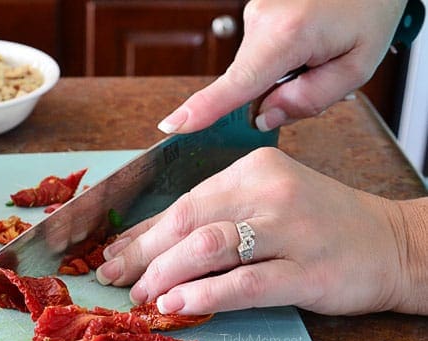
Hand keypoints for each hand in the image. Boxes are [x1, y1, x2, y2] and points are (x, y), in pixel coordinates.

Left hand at [95, 147, 427, 315]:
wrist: (391, 243)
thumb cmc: (320, 223)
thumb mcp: (265, 204)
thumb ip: (212, 217)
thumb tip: (146, 240)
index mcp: (253, 168)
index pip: (183, 201)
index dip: (142, 231)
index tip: (113, 253)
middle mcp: (269, 190)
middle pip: (188, 220)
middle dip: (143, 253)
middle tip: (116, 277)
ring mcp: (291, 229)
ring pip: (209, 246)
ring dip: (165, 273)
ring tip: (142, 295)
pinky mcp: (309, 269)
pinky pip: (245, 281)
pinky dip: (204, 294)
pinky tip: (176, 304)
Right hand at [157, 0, 406, 133]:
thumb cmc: (370, 6)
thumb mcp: (356, 64)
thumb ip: (309, 99)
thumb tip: (265, 118)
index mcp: (288, 34)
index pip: (238, 83)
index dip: (204, 108)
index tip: (174, 125)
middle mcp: (262, 19)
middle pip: (250, 81)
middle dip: (276, 93)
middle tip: (320, 73)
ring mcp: (256, 11)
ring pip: (256, 66)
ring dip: (282, 72)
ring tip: (320, 50)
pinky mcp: (257, 10)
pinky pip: (260, 50)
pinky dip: (280, 56)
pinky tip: (309, 41)